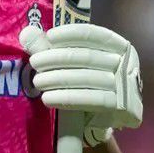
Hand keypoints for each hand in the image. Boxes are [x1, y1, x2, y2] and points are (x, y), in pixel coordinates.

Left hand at [20, 24, 142, 145]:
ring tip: (37, 81)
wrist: (102, 119)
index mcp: (119, 47)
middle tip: (35, 62)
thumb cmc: (86, 84)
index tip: (50, 37)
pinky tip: (48, 98)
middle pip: (87, 57)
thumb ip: (51, 48)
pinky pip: (91, 100)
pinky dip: (67, 98)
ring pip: (87, 78)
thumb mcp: (72, 63)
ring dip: (58, 79)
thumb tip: (27, 33)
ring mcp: (126, 86)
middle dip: (57, 58)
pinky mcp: (121, 106)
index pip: (95, 35)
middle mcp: (126, 64)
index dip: (72, 34)